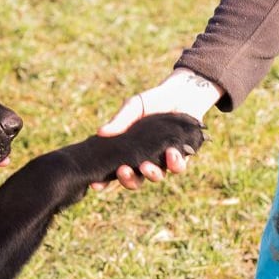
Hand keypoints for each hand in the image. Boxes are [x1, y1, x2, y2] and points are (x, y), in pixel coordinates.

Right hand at [93, 68, 221, 190]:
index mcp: (128, 151)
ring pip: (155, 176)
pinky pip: (178, 167)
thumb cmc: (153, 102)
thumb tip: (101, 132)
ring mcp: (162, 161)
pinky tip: (171, 153)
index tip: (96, 184)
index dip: (103, 181)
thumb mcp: (133, 107)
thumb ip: (120, 120)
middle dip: (127, 179)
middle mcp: (144, 160)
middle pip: (134, 180)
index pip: (112, 171)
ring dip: (150, 174)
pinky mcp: (181, 157)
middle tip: (123, 170)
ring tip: (146, 165)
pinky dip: (174, 163)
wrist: (182, 94)